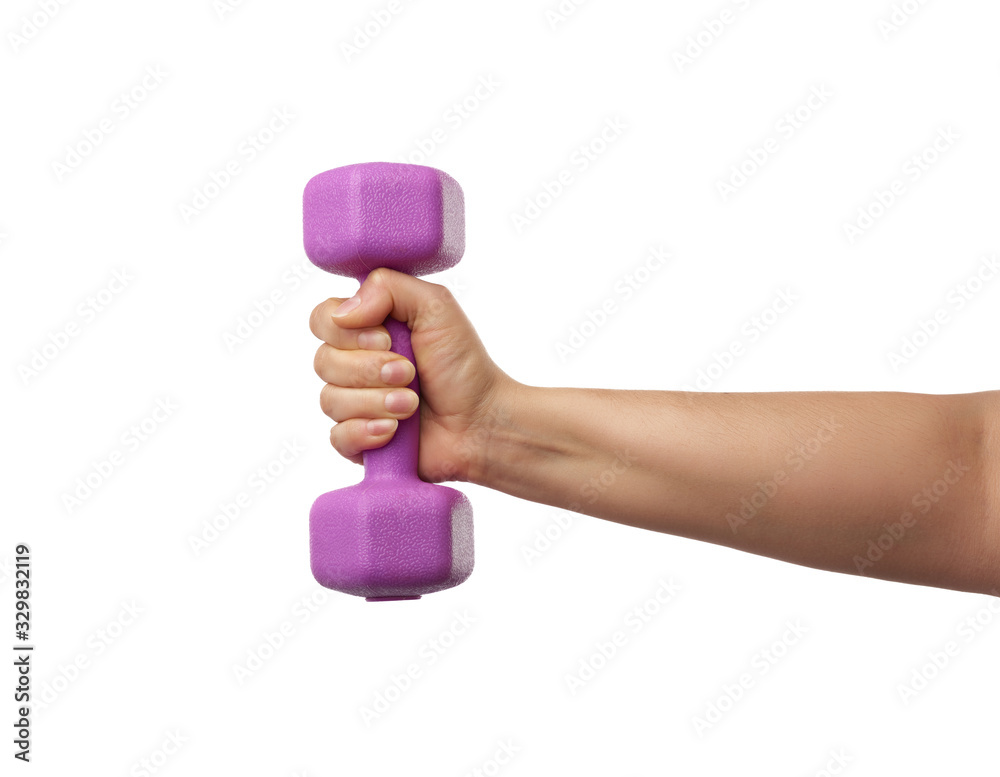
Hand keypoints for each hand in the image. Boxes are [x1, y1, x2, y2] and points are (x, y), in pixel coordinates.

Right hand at [309, 268, 513, 482]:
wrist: (482, 420)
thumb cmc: (463, 364)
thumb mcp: (435, 307)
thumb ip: (387, 287)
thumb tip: (342, 312)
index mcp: (366, 329)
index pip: (322, 319)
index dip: (346, 332)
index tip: (386, 339)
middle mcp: (354, 365)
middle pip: (323, 361)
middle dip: (370, 369)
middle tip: (409, 374)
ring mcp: (354, 404)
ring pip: (330, 400)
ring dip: (376, 402)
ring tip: (412, 405)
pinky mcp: (358, 440)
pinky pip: (337, 437)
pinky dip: (366, 432)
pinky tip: (394, 431)